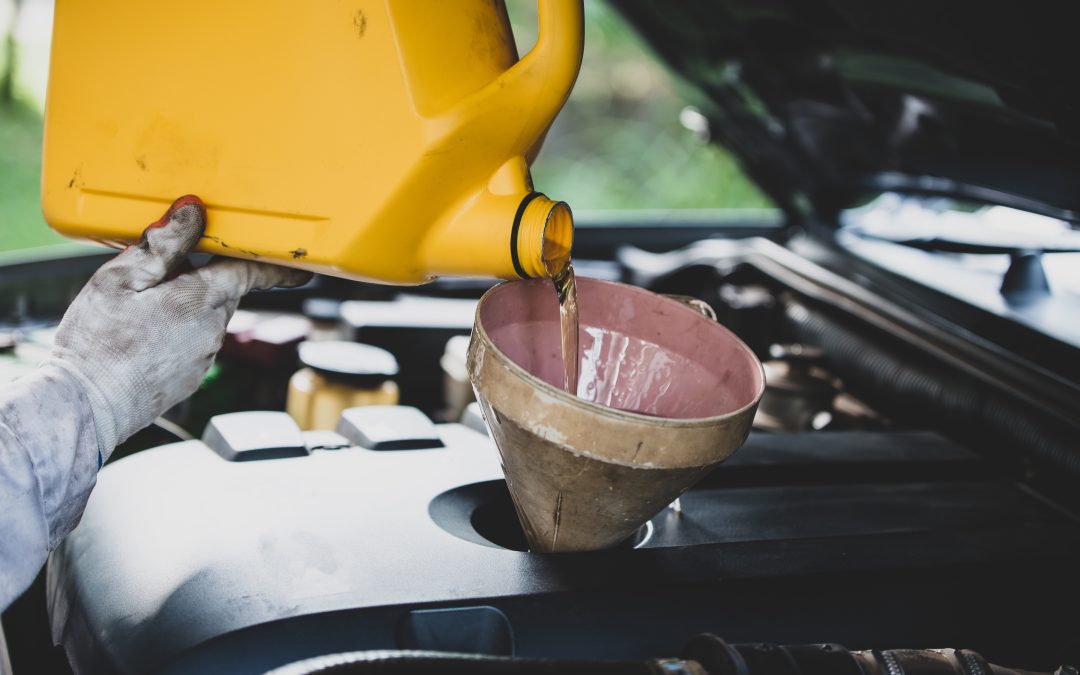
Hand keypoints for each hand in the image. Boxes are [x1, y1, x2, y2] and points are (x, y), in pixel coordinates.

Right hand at [47, 195, 310, 456]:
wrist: (86, 406)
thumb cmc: (99, 343)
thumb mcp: (120, 279)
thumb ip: (162, 244)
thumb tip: (194, 213)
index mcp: (201, 299)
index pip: (253, 273)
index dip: (278, 266)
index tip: (301, 264)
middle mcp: (212, 330)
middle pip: (221, 291)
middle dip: (201, 276)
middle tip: (159, 272)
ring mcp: (202, 358)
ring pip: (204, 317)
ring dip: (184, 305)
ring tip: (137, 309)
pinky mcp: (189, 377)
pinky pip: (191, 342)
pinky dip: (175, 331)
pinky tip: (139, 336)